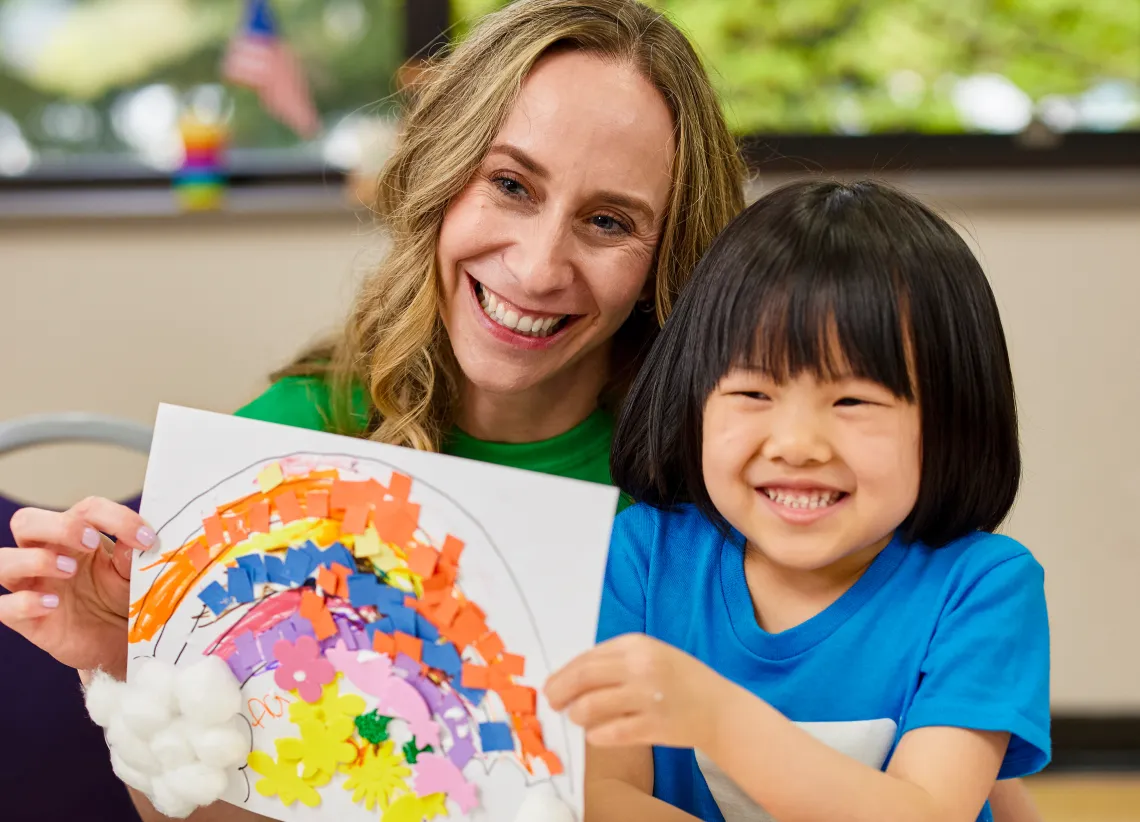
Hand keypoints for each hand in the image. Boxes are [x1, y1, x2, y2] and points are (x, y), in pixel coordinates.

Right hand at [0, 497, 155, 679]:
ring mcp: (30, 585)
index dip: (116, 517)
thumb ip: (131, 557)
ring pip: (3, 560)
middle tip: (91, 542)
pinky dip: (24, 602)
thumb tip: (139, 540)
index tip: (146, 538)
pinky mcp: (24, 619)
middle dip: (58, 526)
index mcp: (76, 535)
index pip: (85, 510)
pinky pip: (3, 606)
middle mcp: (46, 553)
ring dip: (35, 560)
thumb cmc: (118, 598)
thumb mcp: (131, 575)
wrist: (115, 641)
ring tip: (70, 570)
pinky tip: (52, 604)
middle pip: (26, 521)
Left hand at [545, 634, 728, 749]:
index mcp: (637, 644)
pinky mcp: (653, 726)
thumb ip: (615, 660)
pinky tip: (595, 734)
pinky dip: (596, 735)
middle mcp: (640, 667)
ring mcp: (646, 697)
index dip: (563, 673)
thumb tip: (572, 674)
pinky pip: (610, 732)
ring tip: (577, 718)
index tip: (553, 684)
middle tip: (552, 702)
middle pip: (582, 678)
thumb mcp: (651, 654)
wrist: (719, 708)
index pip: (586, 657)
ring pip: (590, 706)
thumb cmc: (680, 680)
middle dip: (559, 691)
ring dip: (576, 715)